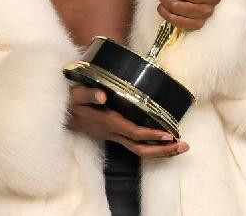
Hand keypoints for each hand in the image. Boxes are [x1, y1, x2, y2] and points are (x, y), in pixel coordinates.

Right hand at [66, 85, 188, 157]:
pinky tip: (164, 143)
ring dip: (161, 151)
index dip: (151, 134)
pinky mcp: (115, 135)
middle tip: (183, 146)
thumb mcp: (77, 94)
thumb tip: (102, 94)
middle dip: (163, 150)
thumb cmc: (71, 101)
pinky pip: (136, 145)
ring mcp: (115, 136)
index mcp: (108, 122)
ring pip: (140, 150)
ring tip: (180, 147)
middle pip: (141, 148)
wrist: (62, 114)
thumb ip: (89, 93)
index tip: (168, 134)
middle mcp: (113, 132)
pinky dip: (152, 146)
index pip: (134, 132)